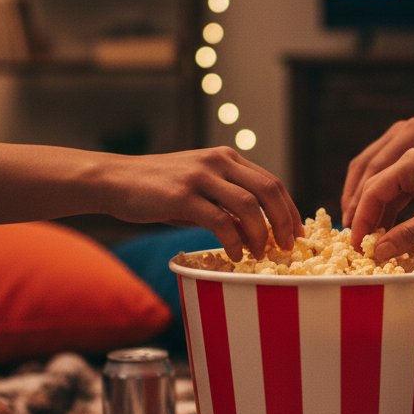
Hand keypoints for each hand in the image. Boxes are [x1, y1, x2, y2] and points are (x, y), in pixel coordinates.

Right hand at [101, 147, 303, 260]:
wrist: (115, 180)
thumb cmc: (158, 189)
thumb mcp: (199, 188)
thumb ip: (226, 203)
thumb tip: (257, 230)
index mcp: (226, 158)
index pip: (271, 182)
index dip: (289, 209)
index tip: (297, 233)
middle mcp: (218, 162)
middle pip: (268, 190)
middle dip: (284, 222)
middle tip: (287, 247)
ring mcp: (200, 177)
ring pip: (249, 205)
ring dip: (262, 234)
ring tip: (262, 254)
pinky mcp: (182, 196)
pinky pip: (220, 221)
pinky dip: (235, 242)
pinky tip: (236, 256)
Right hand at [349, 148, 413, 259]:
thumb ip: (408, 234)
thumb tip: (379, 252)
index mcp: (410, 160)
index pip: (372, 189)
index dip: (361, 219)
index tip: (356, 244)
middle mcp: (410, 161)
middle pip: (374, 189)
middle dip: (364, 217)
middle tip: (357, 247)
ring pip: (387, 195)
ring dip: (379, 219)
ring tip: (372, 245)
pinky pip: (403, 199)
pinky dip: (395, 217)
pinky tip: (391, 236)